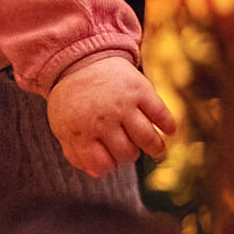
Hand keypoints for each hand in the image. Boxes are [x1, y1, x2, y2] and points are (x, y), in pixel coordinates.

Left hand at [44, 57, 175, 177]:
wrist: (81, 59)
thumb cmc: (74, 99)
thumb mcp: (63, 125)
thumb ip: (75, 152)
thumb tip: (99, 174)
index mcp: (81, 130)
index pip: (102, 164)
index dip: (109, 167)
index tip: (112, 163)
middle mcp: (103, 119)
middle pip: (127, 152)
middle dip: (129, 156)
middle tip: (130, 151)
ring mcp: (123, 104)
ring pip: (146, 138)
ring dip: (156, 148)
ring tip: (158, 151)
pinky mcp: (140, 89)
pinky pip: (161, 113)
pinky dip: (169, 125)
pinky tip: (169, 131)